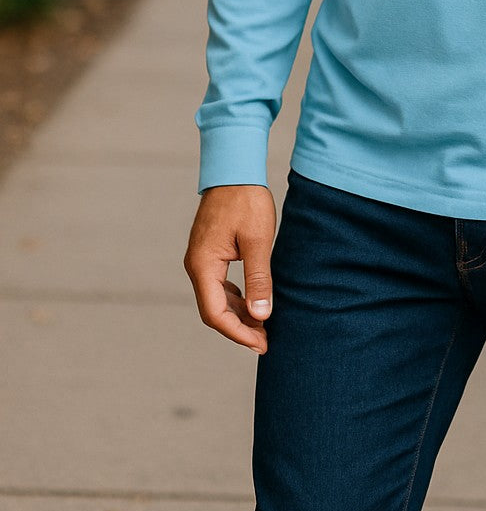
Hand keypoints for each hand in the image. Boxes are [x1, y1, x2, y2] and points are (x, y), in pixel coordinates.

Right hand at [184, 184, 276, 353]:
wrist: (234, 167)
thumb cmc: (246, 200)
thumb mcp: (257, 241)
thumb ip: (258, 279)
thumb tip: (261, 316)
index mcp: (203, 264)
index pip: (215, 313)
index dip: (238, 333)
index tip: (261, 343)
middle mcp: (196, 265)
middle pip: (213, 310)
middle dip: (239, 328)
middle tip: (265, 340)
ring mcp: (201, 258)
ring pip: (215, 298)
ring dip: (238, 314)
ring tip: (263, 325)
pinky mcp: (209, 252)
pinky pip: (218, 284)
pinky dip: (235, 298)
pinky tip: (253, 302)